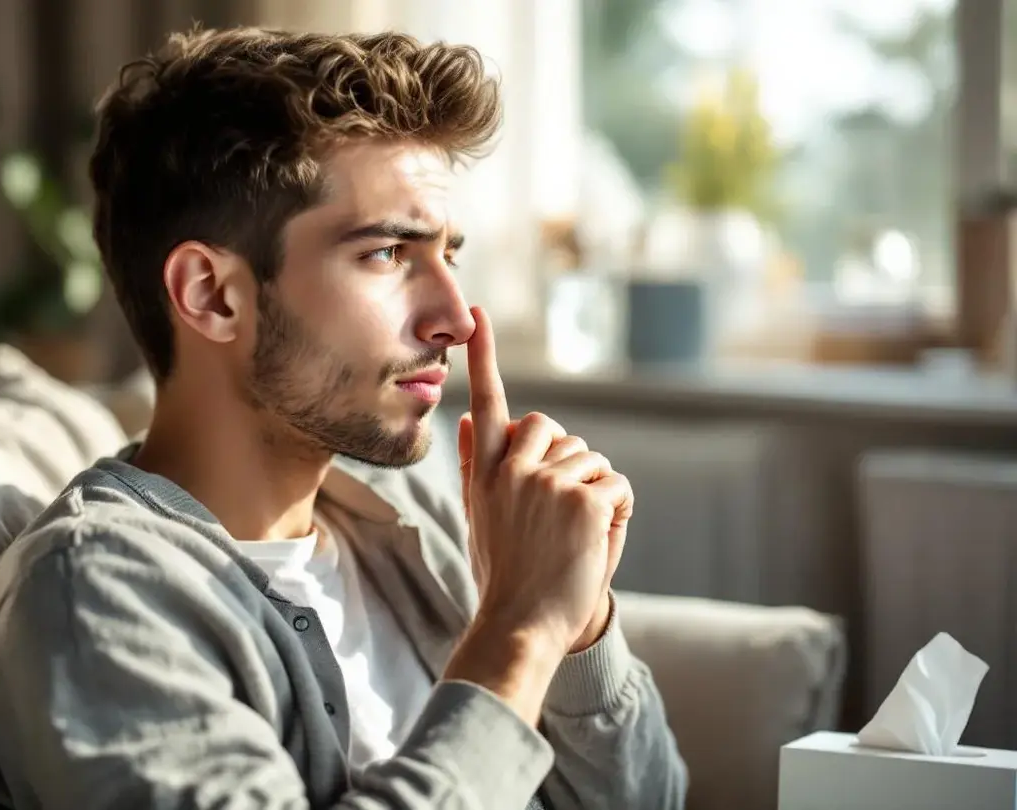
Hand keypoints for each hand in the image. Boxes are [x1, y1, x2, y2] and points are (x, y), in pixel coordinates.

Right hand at [456, 307, 632, 653]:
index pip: (487, 404)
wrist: (523, 625)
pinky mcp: (582, 501)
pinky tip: (596, 540)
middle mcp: (512, 470)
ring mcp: (547, 483)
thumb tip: (465, 416)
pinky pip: (616, 486)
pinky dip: (618, 511)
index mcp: (485, 473)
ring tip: (574, 536)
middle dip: (567, 458)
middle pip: (553, 429)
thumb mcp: (481, 517)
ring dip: (595, 492)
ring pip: (591, 460)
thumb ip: (476, 466)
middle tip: (561, 509)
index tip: (478, 315)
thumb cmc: (505, 574)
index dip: (485, 358)